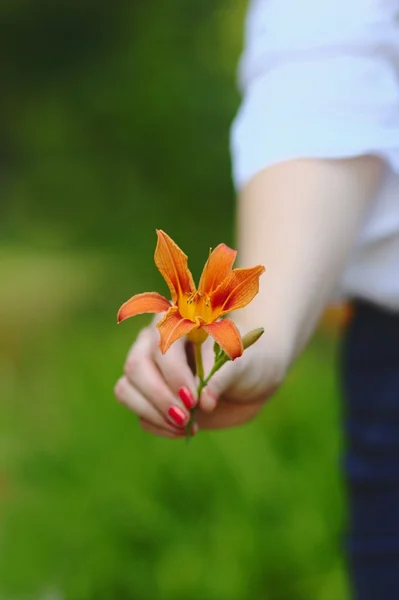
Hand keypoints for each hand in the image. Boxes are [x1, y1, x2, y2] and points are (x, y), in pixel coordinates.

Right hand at [114, 319, 286, 437]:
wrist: (251, 379)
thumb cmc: (248, 361)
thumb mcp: (243, 364)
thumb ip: (222, 376)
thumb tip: (204, 401)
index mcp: (176, 323)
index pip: (160, 346)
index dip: (173, 374)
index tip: (193, 399)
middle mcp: (153, 343)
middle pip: (135, 367)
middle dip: (159, 397)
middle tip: (186, 418)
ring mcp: (147, 371)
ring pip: (126, 390)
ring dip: (152, 413)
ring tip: (185, 426)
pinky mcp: (149, 398)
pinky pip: (139, 415)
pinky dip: (158, 426)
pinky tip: (182, 429)